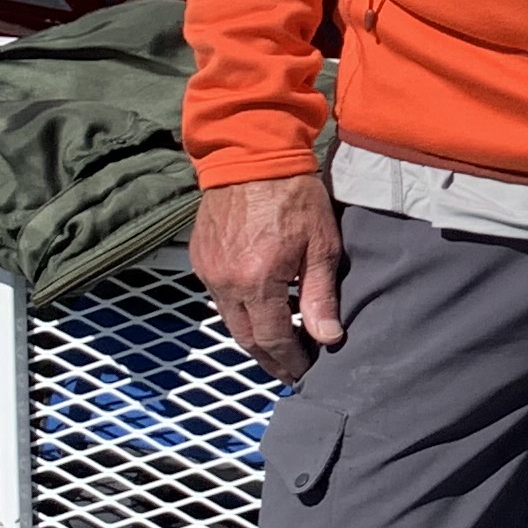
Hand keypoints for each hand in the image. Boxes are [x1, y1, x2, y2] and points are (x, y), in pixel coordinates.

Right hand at [193, 173, 341, 382]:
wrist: (251, 155)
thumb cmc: (294, 195)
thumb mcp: (320, 244)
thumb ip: (321, 295)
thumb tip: (327, 337)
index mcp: (258, 281)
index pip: (273, 339)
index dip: (290, 360)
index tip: (305, 371)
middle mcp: (226, 282)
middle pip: (246, 339)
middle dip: (269, 358)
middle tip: (290, 370)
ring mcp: (208, 271)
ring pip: (229, 321)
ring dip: (253, 337)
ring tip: (278, 347)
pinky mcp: (200, 258)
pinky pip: (218, 298)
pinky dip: (238, 312)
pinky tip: (258, 312)